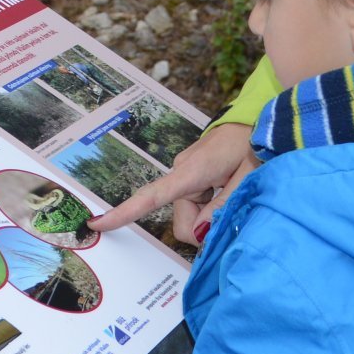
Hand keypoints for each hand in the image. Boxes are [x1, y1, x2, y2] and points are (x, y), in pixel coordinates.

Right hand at [89, 120, 255, 235]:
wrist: (257, 119)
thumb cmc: (252, 145)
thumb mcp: (245, 179)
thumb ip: (223, 208)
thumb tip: (198, 234)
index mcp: (190, 172)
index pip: (151, 196)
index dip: (124, 213)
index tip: (97, 224)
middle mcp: (181, 173)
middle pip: (182, 222)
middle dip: (204, 228)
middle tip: (232, 213)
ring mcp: (185, 175)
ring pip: (190, 216)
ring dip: (209, 217)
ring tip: (233, 194)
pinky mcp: (192, 177)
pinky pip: (195, 205)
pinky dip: (209, 209)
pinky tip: (226, 191)